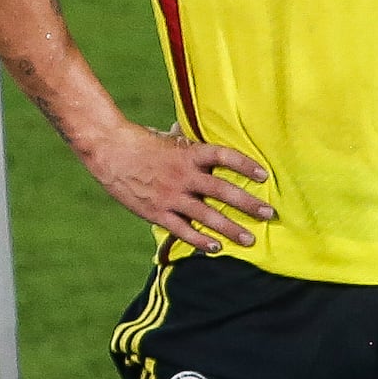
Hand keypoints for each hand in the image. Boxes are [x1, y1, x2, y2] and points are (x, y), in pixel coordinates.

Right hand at [82, 122, 274, 251]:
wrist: (108, 152)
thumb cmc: (140, 142)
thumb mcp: (167, 138)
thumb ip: (186, 140)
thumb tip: (194, 130)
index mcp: (188, 153)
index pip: (224, 157)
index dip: (245, 165)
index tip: (264, 176)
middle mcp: (183, 175)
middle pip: (222, 190)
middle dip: (248, 204)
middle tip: (269, 214)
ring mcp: (170, 196)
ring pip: (206, 215)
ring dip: (230, 229)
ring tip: (249, 240)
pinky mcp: (157, 212)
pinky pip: (182, 230)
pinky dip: (199, 240)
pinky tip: (215, 248)